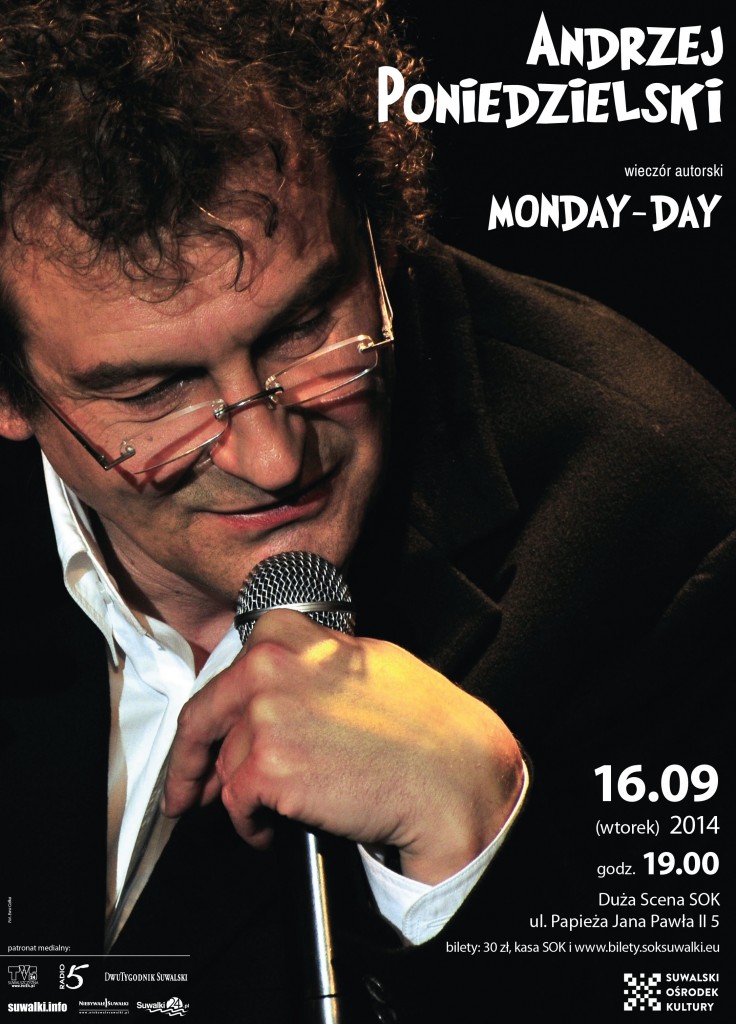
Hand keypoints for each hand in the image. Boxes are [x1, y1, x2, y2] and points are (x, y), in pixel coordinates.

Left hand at [163, 610, 523, 883]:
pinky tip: (273, 828)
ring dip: (242, 795)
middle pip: (202, 719)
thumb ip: (310, 659)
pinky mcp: (266, 767)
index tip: (202, 736)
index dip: (212, 713)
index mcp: (286, 633)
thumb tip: (281, 674)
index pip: (225, 675)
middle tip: (184, 790)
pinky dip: (250, 825)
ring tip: (272, 810)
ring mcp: (264, 715)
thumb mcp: (363, 658)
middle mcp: (268, 666)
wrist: (449, 773)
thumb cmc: (421, 721)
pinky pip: (236, 803)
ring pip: (225, 765)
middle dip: (189, 761)